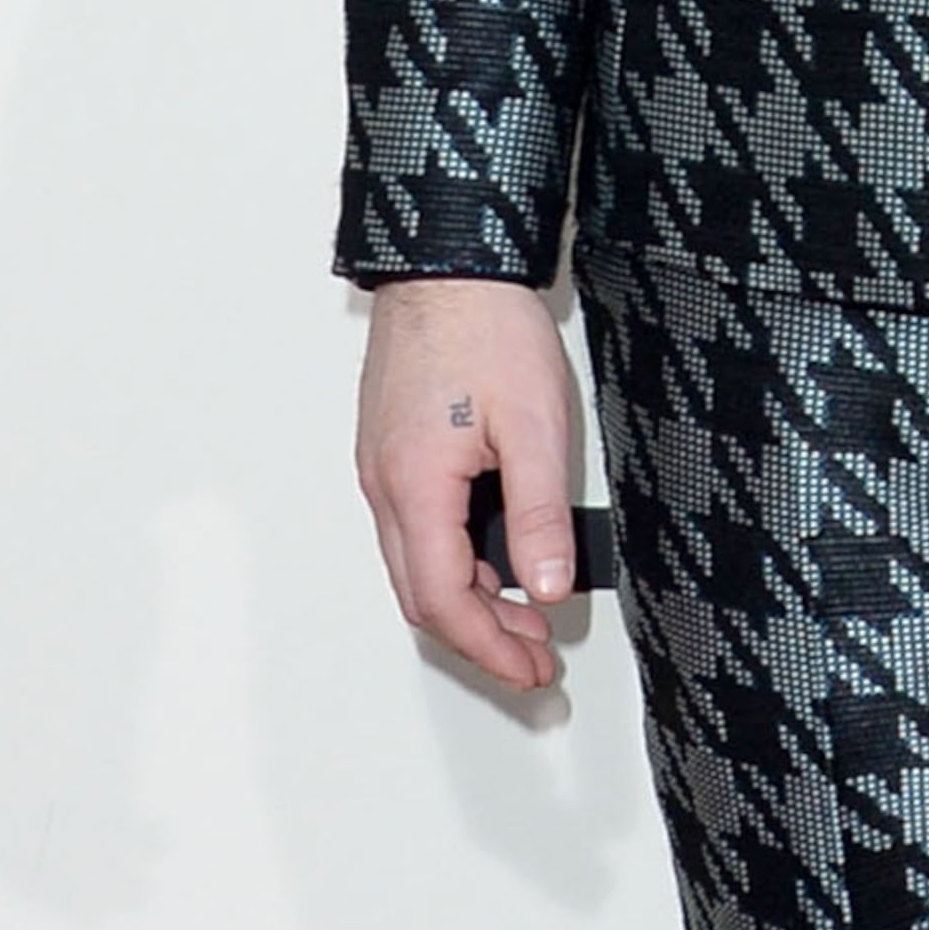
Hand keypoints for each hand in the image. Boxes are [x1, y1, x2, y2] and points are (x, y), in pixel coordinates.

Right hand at [357, 278, 583, 691]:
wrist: (447, 262)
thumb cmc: (485, 327)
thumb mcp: (535, 425)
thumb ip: (539, 514)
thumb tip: (545, 585)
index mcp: (415, 486)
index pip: (445, 599)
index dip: (490, 645)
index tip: (532, 666)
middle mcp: (385, 484)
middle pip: (422, 595)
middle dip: (479, 638)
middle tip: (534, 658)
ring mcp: (383, 468)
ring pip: (416, 564)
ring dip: (469, 600)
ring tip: (527, 615)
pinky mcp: (394, 451)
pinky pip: (416, 529)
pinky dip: (456, 561)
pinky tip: (501, 560)